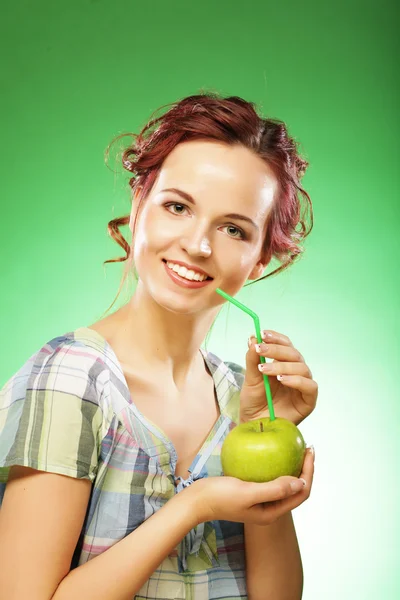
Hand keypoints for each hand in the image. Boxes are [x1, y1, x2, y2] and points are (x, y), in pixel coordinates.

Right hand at [191, 447, 314, 525]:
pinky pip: (271, 478)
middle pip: (296, 488)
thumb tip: (300, 482)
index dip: (309, 473)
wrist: (197, 500)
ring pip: (285, 482)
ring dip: (293, 467)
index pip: (301, 493)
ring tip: (296, 449)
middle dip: (305, 469)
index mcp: (272, 512)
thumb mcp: (248, 492)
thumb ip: (274, 489)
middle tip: (307, 447)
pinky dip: (277, 466)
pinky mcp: (252, 491)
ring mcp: (260, 500)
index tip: (309, 452)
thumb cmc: (220, 497)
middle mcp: (269, 508)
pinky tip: (274, 453)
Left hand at [240, 330, 317, 425]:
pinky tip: (282, 380)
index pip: (285, 345)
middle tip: (260, 349)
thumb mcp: (250, 379)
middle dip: (276, 350)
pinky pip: (310, 386)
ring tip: (265, 370)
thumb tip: (252, 338)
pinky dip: (296, 380)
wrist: (254, 426)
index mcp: (283, 364)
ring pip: (302, 367)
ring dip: (283, 366)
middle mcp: (295, 373)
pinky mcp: (308, 401)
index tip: (262, 333)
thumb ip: (253, 360)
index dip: (276, 338)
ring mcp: (303, 387)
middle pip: (294, 354)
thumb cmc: (254, 403)